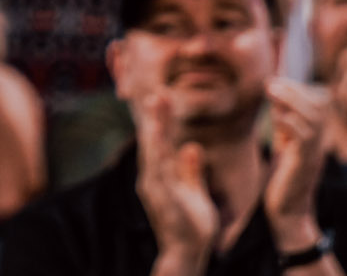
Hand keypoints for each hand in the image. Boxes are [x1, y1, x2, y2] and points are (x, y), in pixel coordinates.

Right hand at [134, 90, 220, 257]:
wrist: (186, 255)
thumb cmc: (190, 226)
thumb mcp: (195, 192)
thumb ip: (191, 170)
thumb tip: (192, 146)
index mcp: (159, 176)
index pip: (159, 142)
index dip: (160, 120)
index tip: (163, 95)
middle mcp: (152, 179)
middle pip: (153, 143)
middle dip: (155, 118)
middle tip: (157, 92)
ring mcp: (155, 189)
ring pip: (154, 152)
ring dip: (155, 128)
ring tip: (156, 106)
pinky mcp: (162, 199)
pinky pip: (160, 171)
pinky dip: (158, 153)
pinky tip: (159, 138)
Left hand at [263, 78, 332, 247]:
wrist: (287, 209)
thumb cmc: (283, 173)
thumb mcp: (284, 140)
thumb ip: (283, 117)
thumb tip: (273, 88)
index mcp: (316, 133)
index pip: (320, 101)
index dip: (301, 87)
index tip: (277, 81)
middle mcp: (320, 141)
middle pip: (319, 105)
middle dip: (296, 89)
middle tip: (271, 83)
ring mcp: (314, 152)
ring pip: (314, 118)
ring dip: (292, 100)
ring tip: (271, 91)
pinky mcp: (304, 164)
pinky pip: (304, 138)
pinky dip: (289, 123)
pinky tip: (276, 120)